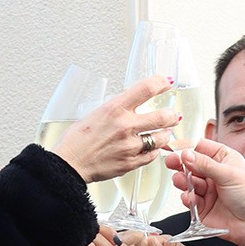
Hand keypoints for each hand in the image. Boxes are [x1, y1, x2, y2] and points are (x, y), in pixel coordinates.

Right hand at [52, 76, 180, 182]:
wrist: (69, 164)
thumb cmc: (77, 140)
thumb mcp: (96, 114)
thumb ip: (116, 110)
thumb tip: (130, 106)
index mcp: (114, 109)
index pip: (146, 88)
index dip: (161, 82)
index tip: (167, 82)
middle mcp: (125, 126)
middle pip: (163, 116)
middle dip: (172, 115)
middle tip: (174, 115)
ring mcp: (129, 146)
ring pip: (161, 138)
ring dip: (164, 135)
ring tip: (163, 133)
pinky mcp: (131, 163)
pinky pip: (152, 156)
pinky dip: (153, 151)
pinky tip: (150, 148)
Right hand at [168, 142, 244, 245]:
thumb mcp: (229, 174)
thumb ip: (205, 165)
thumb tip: (186, 154)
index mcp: (223, 159)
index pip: (200, 147)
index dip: (186, 147)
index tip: (172, 146)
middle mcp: (214, 173)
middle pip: (190, 164)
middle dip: (180, 164)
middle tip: (172, 163)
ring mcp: (208, 190)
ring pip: (187, 181)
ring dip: (182, 181)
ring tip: (181, 181)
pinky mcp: (202, 207)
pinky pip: (189, 199)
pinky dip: (187, 198)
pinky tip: (190, 198)